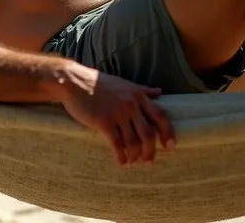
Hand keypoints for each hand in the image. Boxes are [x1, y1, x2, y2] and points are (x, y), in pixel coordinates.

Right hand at [57, 65, 175, 165]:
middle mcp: (131, 104)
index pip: (160, 115)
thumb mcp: (124, 83)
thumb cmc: (98, 83)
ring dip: (135, 157)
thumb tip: (159, 92)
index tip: (170, 147)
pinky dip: (121, 156)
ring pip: (133, 142)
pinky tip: (120, 161)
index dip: (168, 132)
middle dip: (150, 152)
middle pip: (148, 133)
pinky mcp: (103, 121)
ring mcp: (117, 113)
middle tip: (148, 163)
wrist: (74, 81)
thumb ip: (142, 90)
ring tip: (132, 163)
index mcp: (138, 95)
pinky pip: (117, 144)